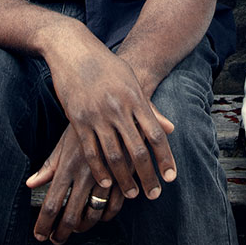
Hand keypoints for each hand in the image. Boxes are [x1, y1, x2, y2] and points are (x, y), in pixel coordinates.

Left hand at [27, 123, 127, 243]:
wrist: (117, 106)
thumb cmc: (87, 124)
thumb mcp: (64, 143)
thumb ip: (49, 166)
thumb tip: (30, 183)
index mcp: (67, 166)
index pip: (51, 204)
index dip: (44, 225)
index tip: (39, 235)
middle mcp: (85, 174)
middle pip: (70, 215)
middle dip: (61, 233)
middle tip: (56, 239)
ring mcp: (106, 177)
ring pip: (93, 214)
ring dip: (82, 227)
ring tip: (75, 229)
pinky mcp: (123, 176)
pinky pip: (114, 207)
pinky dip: (105, 217)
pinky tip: (99, 217)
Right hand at [41, 27, 176, 201]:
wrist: (74, 50)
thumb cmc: (107, 67)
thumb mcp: (131, 82)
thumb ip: (150, 109)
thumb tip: (171, 129)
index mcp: (136, 99)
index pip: (155, 135)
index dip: (165, 158)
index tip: (171, 177)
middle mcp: (119, 109)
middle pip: (138, 150)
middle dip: (148, 176)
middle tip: (154, 194)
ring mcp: (97, 115)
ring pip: (114, 155)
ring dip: (124, 179)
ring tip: (131, 194)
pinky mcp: (78, 120)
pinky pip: (91, 151)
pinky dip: (100, 169)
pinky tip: (106, 183)